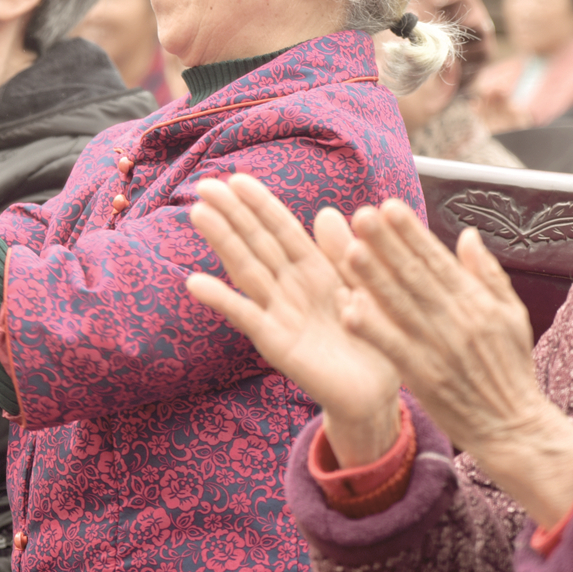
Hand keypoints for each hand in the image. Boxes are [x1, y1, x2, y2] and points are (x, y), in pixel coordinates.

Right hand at [185, 174, 401, 466]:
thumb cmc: (372, 338)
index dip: (260, 205)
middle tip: (205, 185)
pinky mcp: (276, 343)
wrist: (377, 393)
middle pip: (258, 244)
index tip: (236, 178)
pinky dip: (222, 300)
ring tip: (199, 213)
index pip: (283, 230)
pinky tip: (196, 282)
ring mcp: (280, 314)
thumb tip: (328, 211)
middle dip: (233, 214)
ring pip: (248, 270)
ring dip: (223, 242)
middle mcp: (291, 288)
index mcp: (315, 271)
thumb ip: (344, 253)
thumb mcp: (364, 287)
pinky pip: (247, 317)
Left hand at [340, 200, 572, 525]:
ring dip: (374, 278)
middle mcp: (459, 320)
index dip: (412, 233)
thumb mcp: (512, 316)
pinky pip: (394, 347)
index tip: (389, 206)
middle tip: (361, 214)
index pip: (438, 260)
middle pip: (416, 276)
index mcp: (478, 302)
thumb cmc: (510, 368)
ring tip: (350, 250)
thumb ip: (487, 274)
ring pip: (401, 306)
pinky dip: (373, 328)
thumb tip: (468, 234)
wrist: (514, 427)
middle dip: (388, 244)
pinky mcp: (425, 377)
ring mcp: (440, 348)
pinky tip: (349, 308)